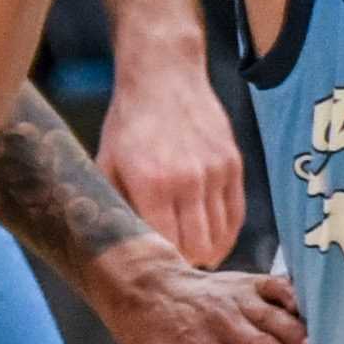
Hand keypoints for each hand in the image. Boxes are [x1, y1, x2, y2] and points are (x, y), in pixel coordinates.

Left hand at [98, 63, 245, 265]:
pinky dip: (226, 233)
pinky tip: (212, 238)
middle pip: (198, 248)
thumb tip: (116, 247)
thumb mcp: (106, 164)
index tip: (155, 269)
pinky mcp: (234, 164)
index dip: (163, 263)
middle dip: (186, 263)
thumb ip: (114, 206)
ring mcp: (216, 171)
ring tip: (192, 254)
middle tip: (174, 265)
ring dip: (207, 251)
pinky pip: (237, 215)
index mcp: (152, 183)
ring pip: (222, 236)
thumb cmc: (128, 123)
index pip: (167, 245)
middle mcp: (189, 180)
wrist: (164, 74)